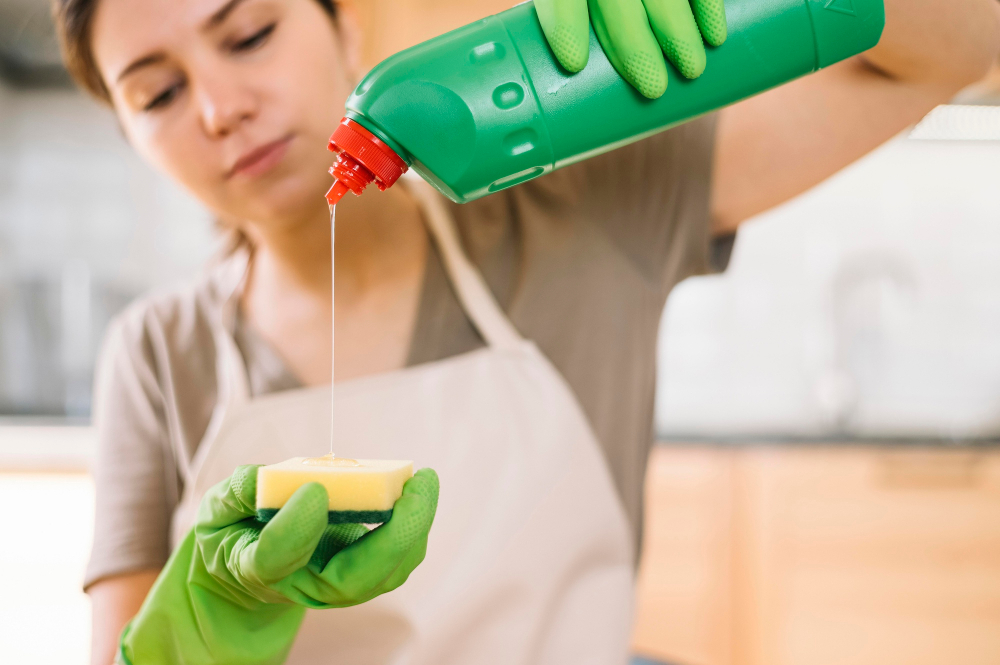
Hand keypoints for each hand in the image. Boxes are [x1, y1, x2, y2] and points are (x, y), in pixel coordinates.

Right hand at [118, 465, 438, 664]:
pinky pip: (393, 562)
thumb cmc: (232, 532)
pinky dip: (410, 528)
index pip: (275, 558)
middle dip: (395, 535)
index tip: (315, 490)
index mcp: (253, 568)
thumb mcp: (216, 511)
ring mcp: (332, 585)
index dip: (296, 528)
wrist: (243, 569)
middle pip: (353, 580)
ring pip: (383, 574)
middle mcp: (300, 584)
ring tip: (423, 483)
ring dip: (412, 530)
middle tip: (418, 483)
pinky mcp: (356, 574)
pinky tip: (416, 492)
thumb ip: (237, 494)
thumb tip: (269, 477)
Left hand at [535, 0, 727, 98]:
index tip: (573, 63)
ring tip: (691, 71)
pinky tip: (715, 36)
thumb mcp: (581, 19)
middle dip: (634, 42)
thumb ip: (577, 49)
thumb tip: (569, 130)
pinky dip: (708, 6)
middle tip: (653, 88)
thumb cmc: (599, 14)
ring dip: (678, 31)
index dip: (565, 24)